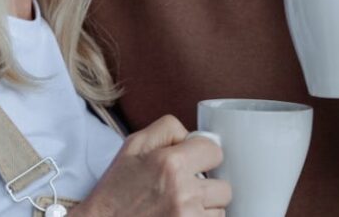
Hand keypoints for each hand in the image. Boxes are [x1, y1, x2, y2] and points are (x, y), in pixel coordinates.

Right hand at [73, 115, 231, 216]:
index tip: (193, 164)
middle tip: (185, 190)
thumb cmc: (115, 190)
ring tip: (180, 208)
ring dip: (205, 209)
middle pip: (224, 186)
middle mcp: (183, 192)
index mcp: (170, 163)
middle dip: (207, 187)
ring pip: (220, 210)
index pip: (215, 151)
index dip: (203, 156)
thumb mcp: (133, 146)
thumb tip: (193, 135)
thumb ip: (167, 129)